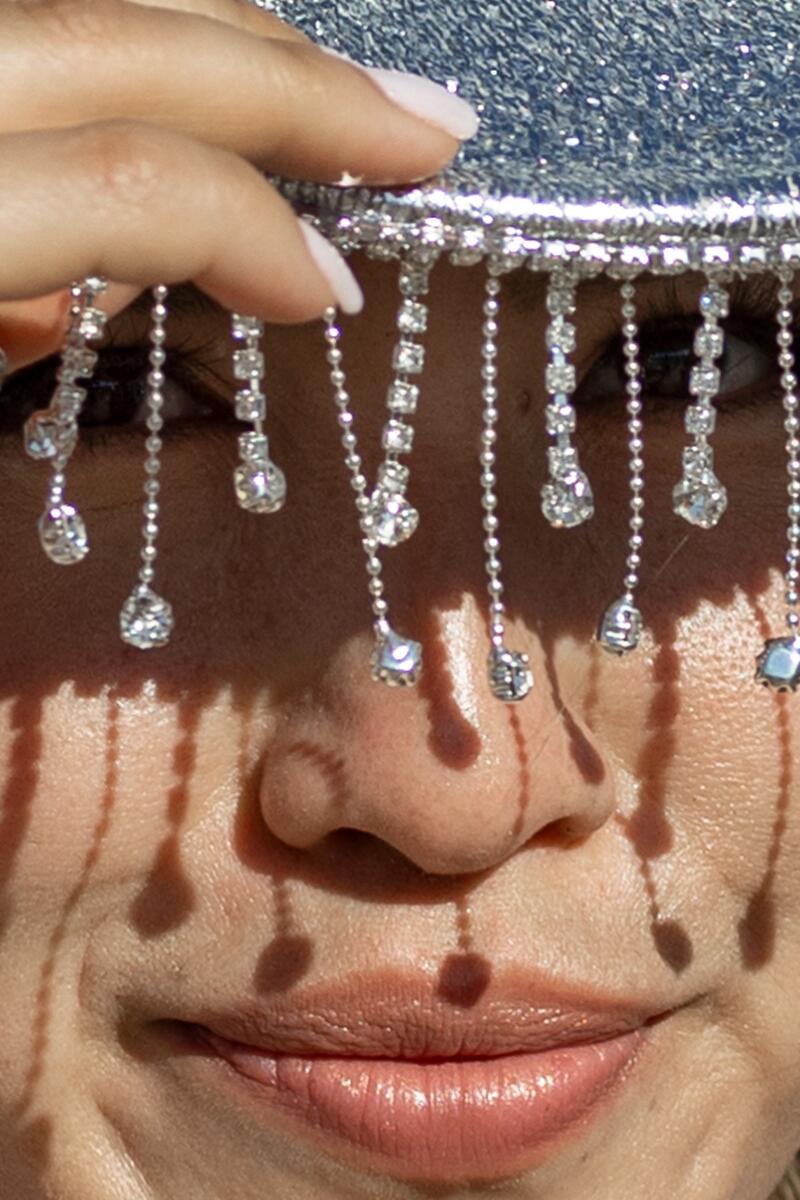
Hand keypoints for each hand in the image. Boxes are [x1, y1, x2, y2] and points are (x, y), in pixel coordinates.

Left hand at [0, 0, 477, 365]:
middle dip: (306, 88)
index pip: (132, 184)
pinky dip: (156, 30)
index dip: (257, 232)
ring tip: (347, 90)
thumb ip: (30, 328)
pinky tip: (222, 58)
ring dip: (246, 36)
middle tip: (432, 130)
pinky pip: (59, 9)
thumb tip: (115, 275)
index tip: (330, 296)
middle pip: (131, 39)